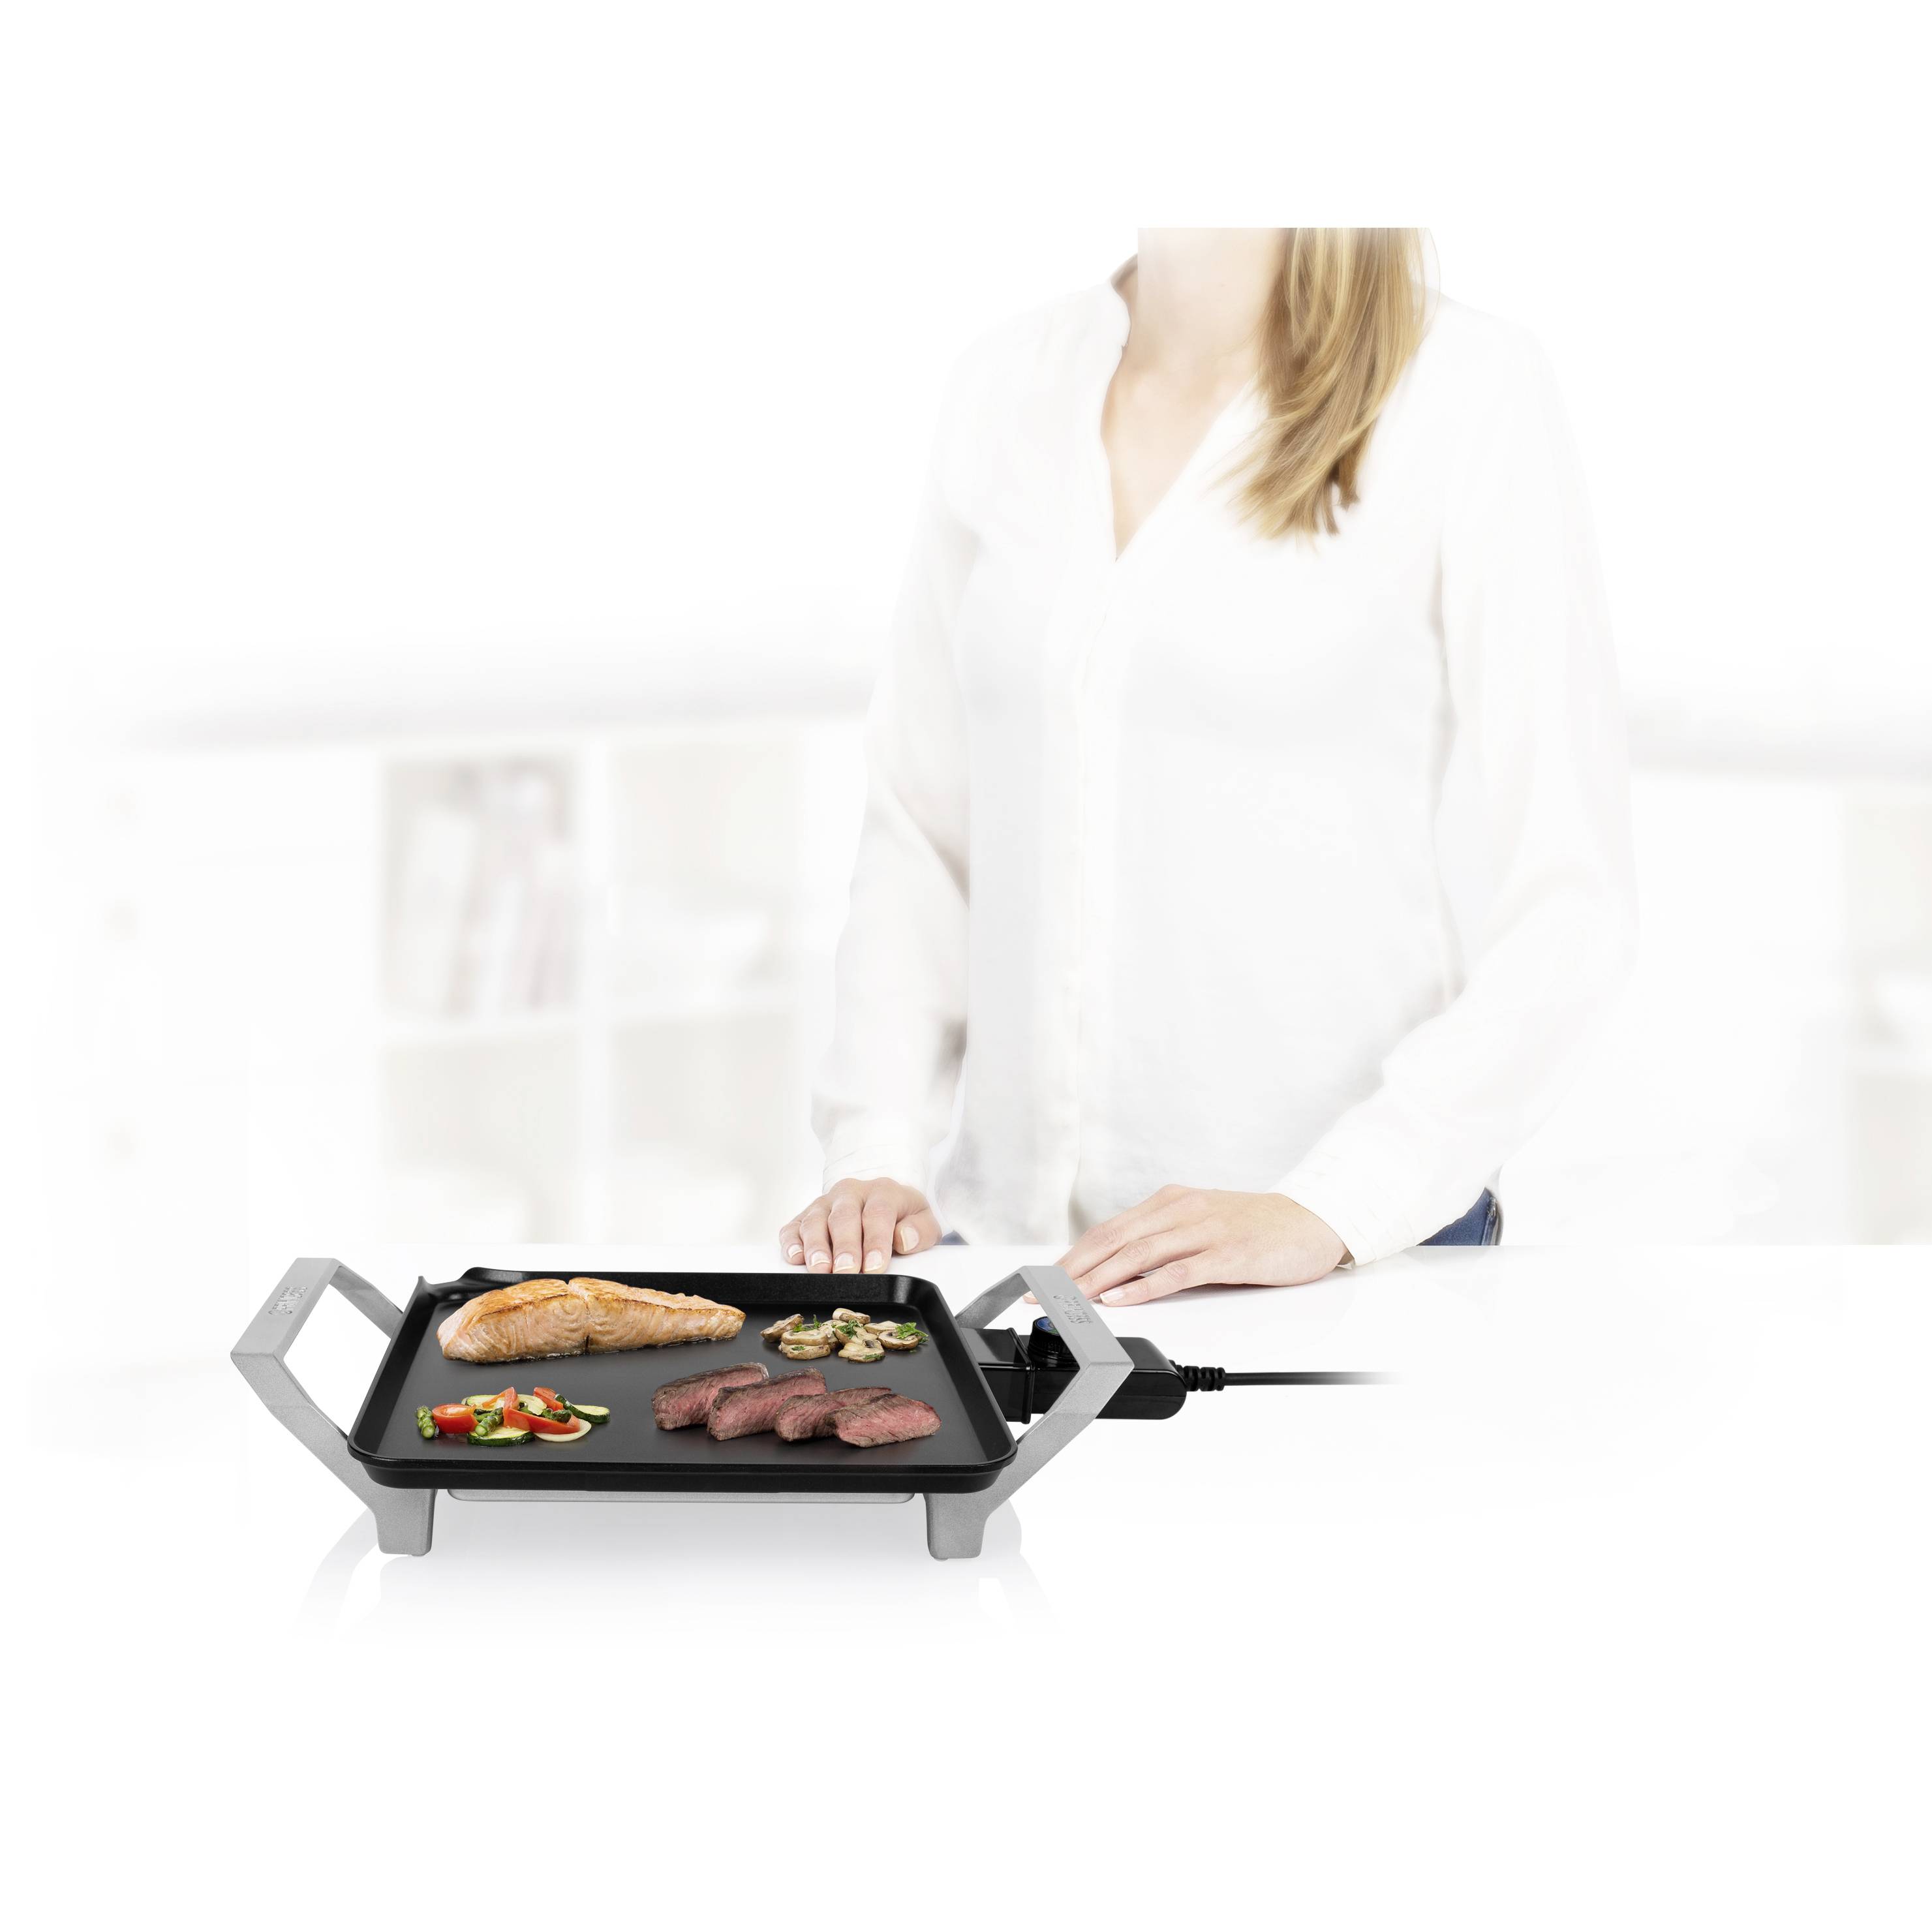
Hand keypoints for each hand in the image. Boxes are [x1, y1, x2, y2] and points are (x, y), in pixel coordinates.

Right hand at [780, 1177, 939, 1275]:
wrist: (881, 1199)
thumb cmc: (902, 1217)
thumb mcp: (923, 1221)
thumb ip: (921, 1230)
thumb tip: (904, 1239)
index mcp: (882, 1191)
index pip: (878, 1214)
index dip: (876, 1241)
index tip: (875, 1267)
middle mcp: (850, 1193)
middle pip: (844, 1217)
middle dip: (845, 1247)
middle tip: (846, 1272)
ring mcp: (824, 1204)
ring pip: (815, 1220)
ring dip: (816, 1246)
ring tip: (820, 1269)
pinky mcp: (805, 1217)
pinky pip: (792, 1227)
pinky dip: (791, 1242)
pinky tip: (795, 1257)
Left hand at [1049, 1186, 1347, 1306]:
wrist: (1312, 1221)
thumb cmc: (1255, 1227)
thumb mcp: (1200, 1225)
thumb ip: (1163, 1242)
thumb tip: (1117, 1272)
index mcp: (1170, 1202)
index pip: (1108, 1230)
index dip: (1072, 1255)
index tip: (1044, 1279)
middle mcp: (1181, 1210)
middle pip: (1114, 1240)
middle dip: (1074, 1269)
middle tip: (1043, 1294)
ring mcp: (1204, 1230)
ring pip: (1138, 1254)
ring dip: (1098, 1278)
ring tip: (1070, 1298)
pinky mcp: (1226, 1253)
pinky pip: (1177, 1271)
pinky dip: (1144, 1286)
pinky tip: (1120, 1298)